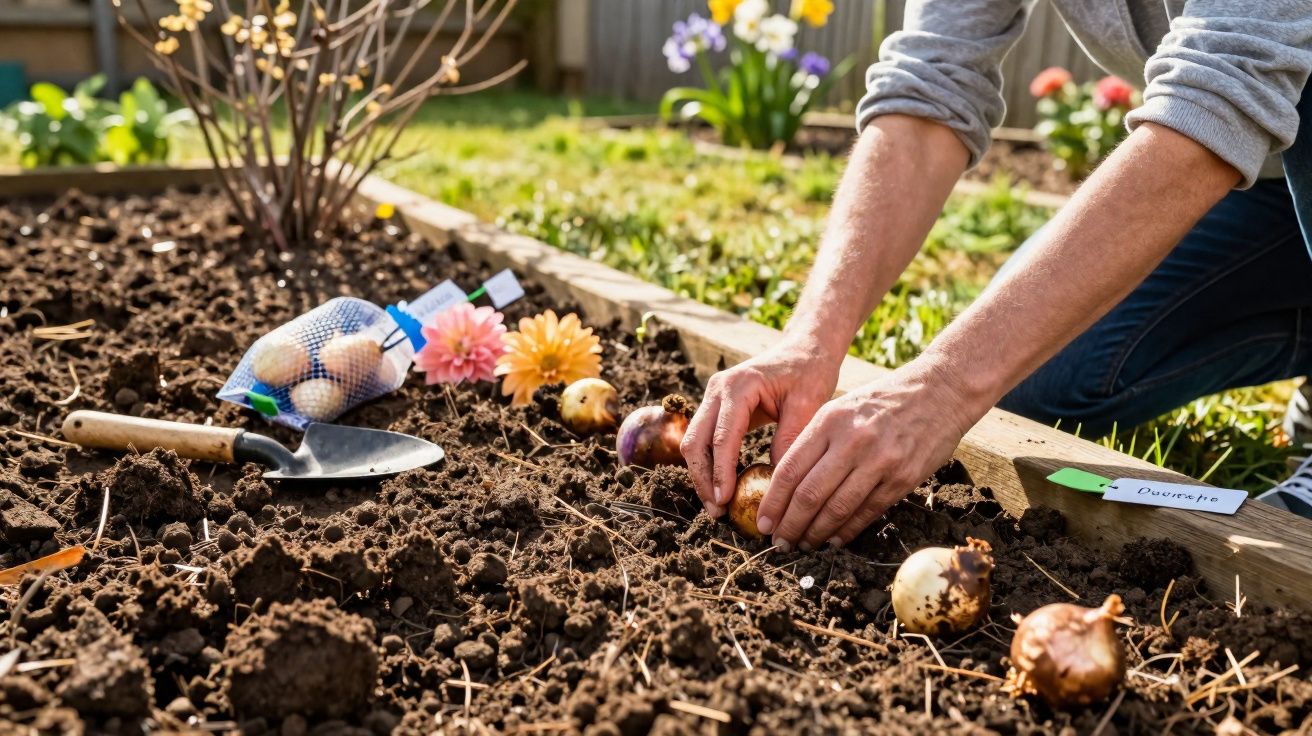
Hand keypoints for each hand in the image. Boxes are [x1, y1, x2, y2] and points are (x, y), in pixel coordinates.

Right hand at [680, 339, 841, 516]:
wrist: (804, 349)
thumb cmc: (809, 372)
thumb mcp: (808, 405)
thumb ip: (789, 440)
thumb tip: (776, 484)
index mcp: (738, 386)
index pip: (721, 436)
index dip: (721, 472)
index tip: (726, 501)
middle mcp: (717, 390)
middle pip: (695, 441)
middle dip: (703, 479)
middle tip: (718, 512)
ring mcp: (713, 398)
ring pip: (693, 443)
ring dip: (702, 476)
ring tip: (718, 507)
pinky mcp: (716, 408)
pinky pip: (704, 440)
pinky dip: (709, 465)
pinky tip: (722, 489)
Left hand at [755, 361, 979, 550]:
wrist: (940, 390)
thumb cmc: (883, 400)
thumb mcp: (842, 408)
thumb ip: (815, 440)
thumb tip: (786, 483)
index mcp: (830, 420)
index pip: (790, 469)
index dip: (772, 502)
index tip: (762, 522)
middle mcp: (852, 441)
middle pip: (809, 494)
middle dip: (789, 525)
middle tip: (778, 542)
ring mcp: (880, 461)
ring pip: (837, 509)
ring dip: (815, 533)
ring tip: (803, 544)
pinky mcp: (903, 478)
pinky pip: (868, 512)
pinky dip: (847, 530)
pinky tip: (834, 539)